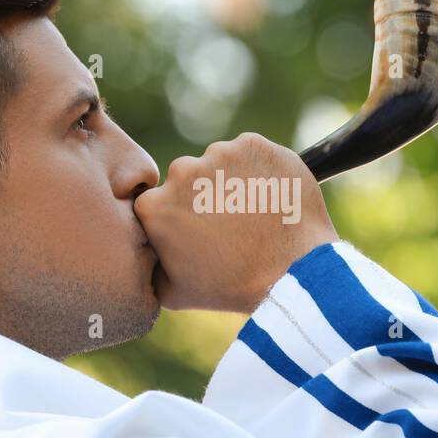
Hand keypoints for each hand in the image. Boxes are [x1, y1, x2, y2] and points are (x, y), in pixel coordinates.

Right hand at [134, 133, 338, 312]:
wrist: (292, 272)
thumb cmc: (232, 286)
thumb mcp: (173, 293)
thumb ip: (150, 268)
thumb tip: (145, 257)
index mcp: (155, 206)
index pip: (159, 202)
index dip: (180, 217)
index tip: (200, 232)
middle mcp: (181, 172)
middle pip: (187, 177)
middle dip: (202, 194)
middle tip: (230, 225)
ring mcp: (219, 154)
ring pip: (219, 162)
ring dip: (231, 180)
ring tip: (253, 214)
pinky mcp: (253, 145)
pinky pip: (250, 153)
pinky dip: (258, 169)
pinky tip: (268, 198)